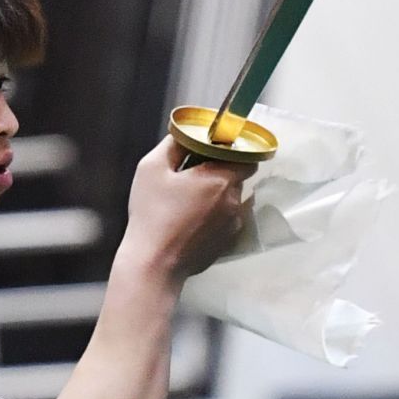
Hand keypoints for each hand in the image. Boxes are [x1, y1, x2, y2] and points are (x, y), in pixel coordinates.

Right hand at [121, 139, 253, 283]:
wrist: (154, 265)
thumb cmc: (151, 215)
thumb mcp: (151, 169)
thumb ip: (173, 144)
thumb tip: (186, 133)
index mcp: (221, 179)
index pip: (246, 156)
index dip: (232, 152)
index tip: (212, 153)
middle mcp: (234, 201)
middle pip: (237, 177)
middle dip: (219, 173)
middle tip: (191, 176)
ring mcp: (233, 225)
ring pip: (231, 199)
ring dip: (216, 196)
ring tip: (188, 202)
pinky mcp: (227, 243)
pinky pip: (227, 220)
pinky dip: (214, 216)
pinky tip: (190, 221)